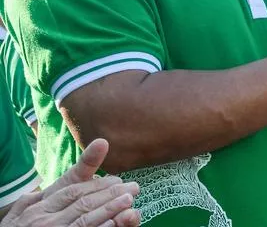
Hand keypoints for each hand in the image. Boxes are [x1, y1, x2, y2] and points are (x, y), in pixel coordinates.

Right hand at [0, 139, 140, 226]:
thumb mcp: (28, 206)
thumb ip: (53, 188)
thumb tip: (94, 150)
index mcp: (40, 205)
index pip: (74, 190)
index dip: (98, 184)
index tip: (119, 180)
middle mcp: (44, 218)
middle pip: (83, 202)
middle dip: (110, 194)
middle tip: (133, 188)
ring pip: (85, 218)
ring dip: (109, 209)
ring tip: (129, 200)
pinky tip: (114, 222)